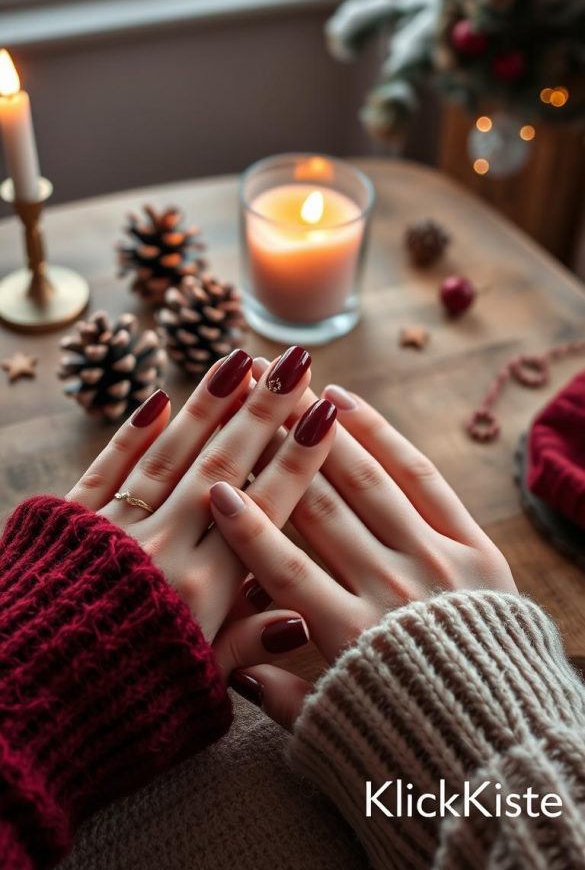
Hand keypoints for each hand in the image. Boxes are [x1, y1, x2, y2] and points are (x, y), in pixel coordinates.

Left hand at [66, 346, 336, 680]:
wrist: (21, 710)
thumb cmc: (115, 706)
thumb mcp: (194, 687)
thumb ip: (246, 645)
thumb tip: (301, 615)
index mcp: (202, 591)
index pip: (265, 510)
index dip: (299, 461)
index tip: (325, 415)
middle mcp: (163, 548)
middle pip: (223, 467)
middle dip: (263, 412)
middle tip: (293, 363)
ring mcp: (114, 529)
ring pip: (169, 455)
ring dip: (207, 407)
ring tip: (239, 361)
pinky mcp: (67, 523)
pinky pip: (106, 468)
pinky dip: (132, 434)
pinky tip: (157, 399)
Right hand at [210, 381, 516, 726]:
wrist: (509, 755)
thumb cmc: (414, 744)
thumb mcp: (337, 734)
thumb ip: (281, 699)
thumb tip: (231, 666)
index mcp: (348, 638)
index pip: (281, 567)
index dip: (245, 525)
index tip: (214, 486)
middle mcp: (388, 590)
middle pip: (322, 509)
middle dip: (280, 454)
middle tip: (249, 407)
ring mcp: (435, 563)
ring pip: (367, 482)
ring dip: (324, 432)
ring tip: (291, 389)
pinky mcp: (475, 547)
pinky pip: (422, 479)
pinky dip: (385, 438)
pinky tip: (349, 405)